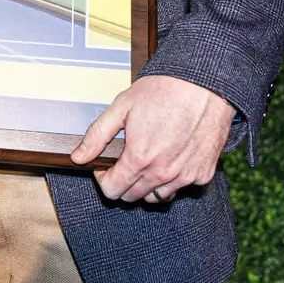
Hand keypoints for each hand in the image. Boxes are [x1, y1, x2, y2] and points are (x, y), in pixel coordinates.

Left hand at [70, 75, 234, 202]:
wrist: (204, 85)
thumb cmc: (164, 91)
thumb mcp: (122, 107)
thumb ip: (97, 135)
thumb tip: (78, 156)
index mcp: (139, 158)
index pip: (112, 190)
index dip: (103, 179)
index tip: (105, 167)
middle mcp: (162, 173)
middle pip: (132, 197)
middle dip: (123, 182)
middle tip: (125, 160)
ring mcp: (185, 177)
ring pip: (157, 197)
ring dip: (147, 185)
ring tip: (147, 160)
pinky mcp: (202, 174)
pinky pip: (181, 187)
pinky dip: (172, 179)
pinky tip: (170, 157)